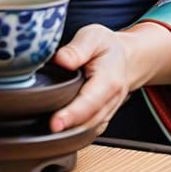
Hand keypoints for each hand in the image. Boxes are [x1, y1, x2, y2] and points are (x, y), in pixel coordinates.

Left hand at [49, 21, 170, 134]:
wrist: (124, 58)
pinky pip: (88, 132)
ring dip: (69, 135)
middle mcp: (111, 101)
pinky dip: (74, 134)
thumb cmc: (106, 47)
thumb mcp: (93, 36)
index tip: (55, 123)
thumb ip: (77, 48)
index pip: (90, 102)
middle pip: (88, 122)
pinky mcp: (100, 119)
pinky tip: (57, 133)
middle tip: (45, 130)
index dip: (72, 114)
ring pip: (88, 131)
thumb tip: (61, 60)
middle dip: (67, 129)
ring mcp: (107, 113)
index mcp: (110, 80)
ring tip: (46, 135)